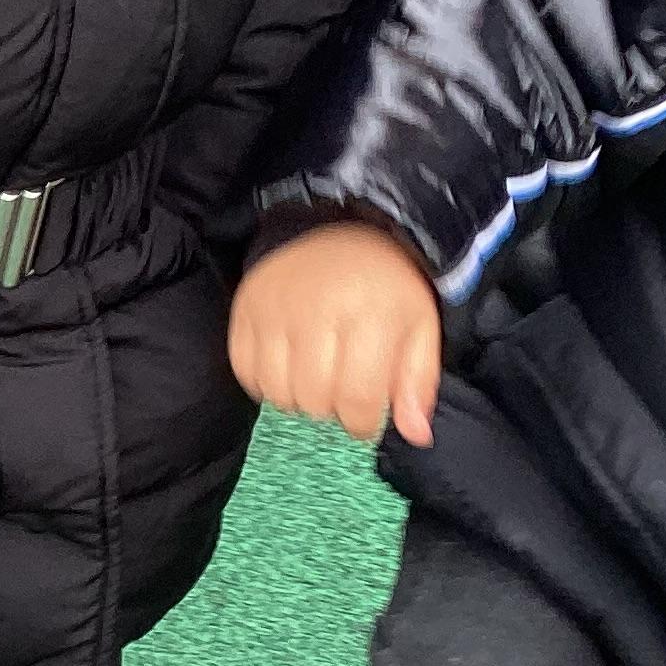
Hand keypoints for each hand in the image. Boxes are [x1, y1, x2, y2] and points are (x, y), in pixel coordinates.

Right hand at [230, 221, 440, 448]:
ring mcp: (275, 309)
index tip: (366, 419)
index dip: (363, 424)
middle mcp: (317, 311)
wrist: (344, 231)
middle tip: (342, 392)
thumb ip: (418, 382)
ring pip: (278, 393)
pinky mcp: (246, 307)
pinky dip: (265, 383)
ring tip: (316, 381)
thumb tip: (416, 435)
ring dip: (299, 400)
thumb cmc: (387, 287)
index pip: (358, 400)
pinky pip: (245, 371)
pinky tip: (288, 369)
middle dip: (333, 410)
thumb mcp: (419, 328)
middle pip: (315, 401)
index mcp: (370, 316)